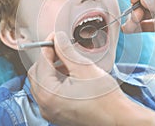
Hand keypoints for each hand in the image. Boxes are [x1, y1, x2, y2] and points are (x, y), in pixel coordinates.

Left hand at [28, 32, 154, 125]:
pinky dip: (56, 81)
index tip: (55, 37)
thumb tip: (58, 39)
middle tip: (60, 47)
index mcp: (49, 94)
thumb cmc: (104, 99)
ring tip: (67, 61)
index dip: (48, 46)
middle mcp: (45, 105)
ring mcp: (51, 111)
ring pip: (42, 83)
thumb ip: (67, 51)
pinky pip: (49, 93)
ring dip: (52, 69)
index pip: (41, 62)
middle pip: (37, 73)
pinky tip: (69, 74)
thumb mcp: (84, 68)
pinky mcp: (58, 113)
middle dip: (48, 58)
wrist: (117, 118)